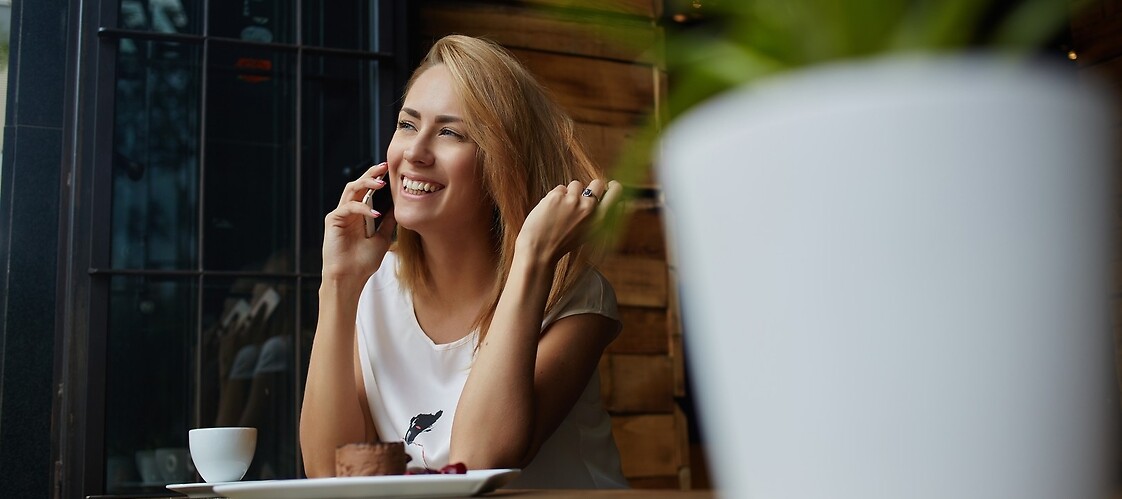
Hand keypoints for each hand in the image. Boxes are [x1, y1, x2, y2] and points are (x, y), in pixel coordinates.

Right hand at [322, 162, 396, 280]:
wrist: (350, 278)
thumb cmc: (364, 261)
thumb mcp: (383, 237)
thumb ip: (388, 221)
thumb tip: (399, 205)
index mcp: (360, 214)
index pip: (368, 191)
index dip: (377, 180)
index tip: (392, 171)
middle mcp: (349, 211)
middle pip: (359, 185)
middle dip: (371, 174)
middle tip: (384, 166)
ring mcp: (340, 215)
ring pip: (351, 190)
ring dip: (366, 184)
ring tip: (381, 182)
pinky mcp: (333, 220)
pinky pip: (348, 207)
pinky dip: (363, 208)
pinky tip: (375, 214)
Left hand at [517, 179, 622, 265]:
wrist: (539, 251)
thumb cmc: (563, 243)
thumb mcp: (589, 232)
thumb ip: (600, 215)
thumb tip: (620, 200)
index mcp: (600, 219)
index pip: (616, 191)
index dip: (613, 186)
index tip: (608, 187)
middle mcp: (589, 208)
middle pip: (597, 183)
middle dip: (590, 188)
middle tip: (580, 199)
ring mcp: (572, 201)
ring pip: (576, 184)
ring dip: (569, 193)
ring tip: (561, 210)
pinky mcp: (556, 197)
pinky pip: (559, 188)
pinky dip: (555, 197)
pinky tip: (550, 211)